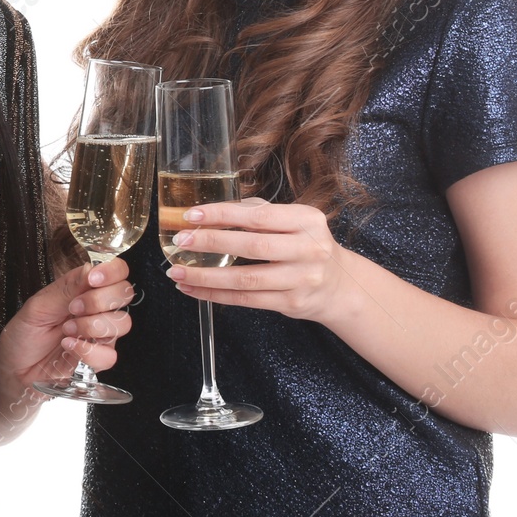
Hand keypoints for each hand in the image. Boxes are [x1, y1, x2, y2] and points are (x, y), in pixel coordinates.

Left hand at [0, 257, 134, 395]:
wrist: (15, 368)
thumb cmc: (24, 333)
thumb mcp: (38, 305)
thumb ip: (67, 289)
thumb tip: (92, 268)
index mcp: (83, 288)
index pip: (117, 271)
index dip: (112, 271)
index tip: (93, 279)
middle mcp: (97, 308)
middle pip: (125, 294)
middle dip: (100, 300)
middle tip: (73, 308)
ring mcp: (100, 333)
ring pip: (122, 323)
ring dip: (93, 326)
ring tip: (66, 330)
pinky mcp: (98, 358)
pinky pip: (110, 355)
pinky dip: (88, 351)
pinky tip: (69, 346)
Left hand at [164, 196, 351, 324]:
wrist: (339, 284)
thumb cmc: (307, 245)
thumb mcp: (295, 221)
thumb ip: (260, 214)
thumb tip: (211, 212)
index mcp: (307, 220)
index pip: (258, 216)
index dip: (223, 215)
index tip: (193, 215)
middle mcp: (308, 249)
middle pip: (252, 246)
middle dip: (211, 243)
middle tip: (181, 240)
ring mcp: (301, 279)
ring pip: (245, 279)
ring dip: (206, 276)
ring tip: (178, 270)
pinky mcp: (292, 303)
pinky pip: (246, 300)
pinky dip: (215, 295)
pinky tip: (194, 288)